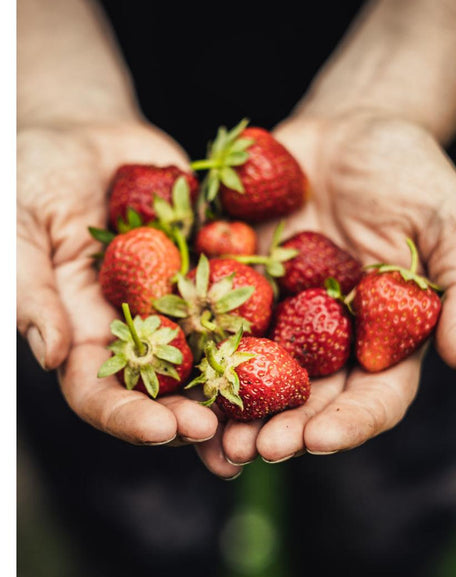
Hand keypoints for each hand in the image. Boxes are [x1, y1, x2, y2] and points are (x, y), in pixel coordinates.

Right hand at [17, 119, 240, 478]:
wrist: (84, 140)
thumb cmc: (30, 179)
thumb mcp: (16, 228)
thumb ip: (29, 290)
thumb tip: (50, 353)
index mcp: (86, 333)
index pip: (102, 393)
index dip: (131, 416)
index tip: (165, 431)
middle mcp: (139, 329)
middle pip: (166, 389)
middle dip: (194, 415)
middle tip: (226, 436)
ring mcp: (180, 302)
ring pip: (212, 356)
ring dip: (240, 390)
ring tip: (273, 418)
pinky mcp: (213, 269)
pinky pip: (242, 297)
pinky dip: (267, 322)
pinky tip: (305, 340)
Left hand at [220, 110, 455, 464]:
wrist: (349, 128)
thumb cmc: (410, 172)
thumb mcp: (451, 222)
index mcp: (384, 337)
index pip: (372, 396)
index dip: (348, 423)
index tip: (318, 440)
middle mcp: (330, 337)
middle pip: (308, 399)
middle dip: (281, 429)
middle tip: (251, 451)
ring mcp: (282, 313)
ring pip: (256, 373)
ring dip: (232, 407)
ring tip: (206, 433)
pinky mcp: (241, 283)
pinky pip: (216, 318)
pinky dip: (197, 345)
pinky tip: (174, 366)